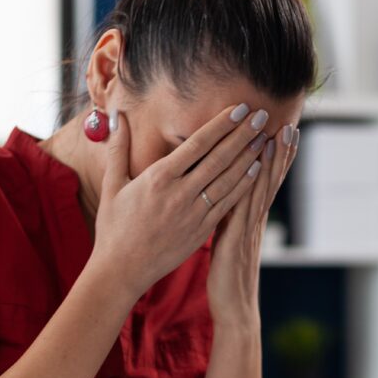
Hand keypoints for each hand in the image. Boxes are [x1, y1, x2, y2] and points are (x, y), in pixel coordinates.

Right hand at [90, 105, 269, 298]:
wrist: (123, 269)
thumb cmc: (114, 227)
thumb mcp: (112, 185)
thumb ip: (118, 150)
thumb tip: (117, 118)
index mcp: (159, 178)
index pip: (197, 144)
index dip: (221, 124)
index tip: (239, 108)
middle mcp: (180, 193)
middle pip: (219, 158)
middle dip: (243, 135)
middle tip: (262, 115)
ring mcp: (194, 213)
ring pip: (228, 180)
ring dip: (249, 157)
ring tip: (265, 138)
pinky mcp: (202, 230)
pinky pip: (228, 203)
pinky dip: (243, 186)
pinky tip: (256, 170)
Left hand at [205, 122, 298, 324]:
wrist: (234, 308)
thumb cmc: (226, 280)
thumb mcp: (226, 245)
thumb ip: (227, 223)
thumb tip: (220, 206)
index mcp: (250, 220)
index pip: (264, 183)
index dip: (274, 160)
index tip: (281, 135)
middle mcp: (255, 220)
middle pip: (270, 179)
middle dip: (281, 153)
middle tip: (290, 125)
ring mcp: (250, 226)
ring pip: (264, 186)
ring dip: (274, 159)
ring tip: (282, 134)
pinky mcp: (241, 234)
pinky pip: (249, 201)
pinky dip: (256, 180)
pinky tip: (259, 162)